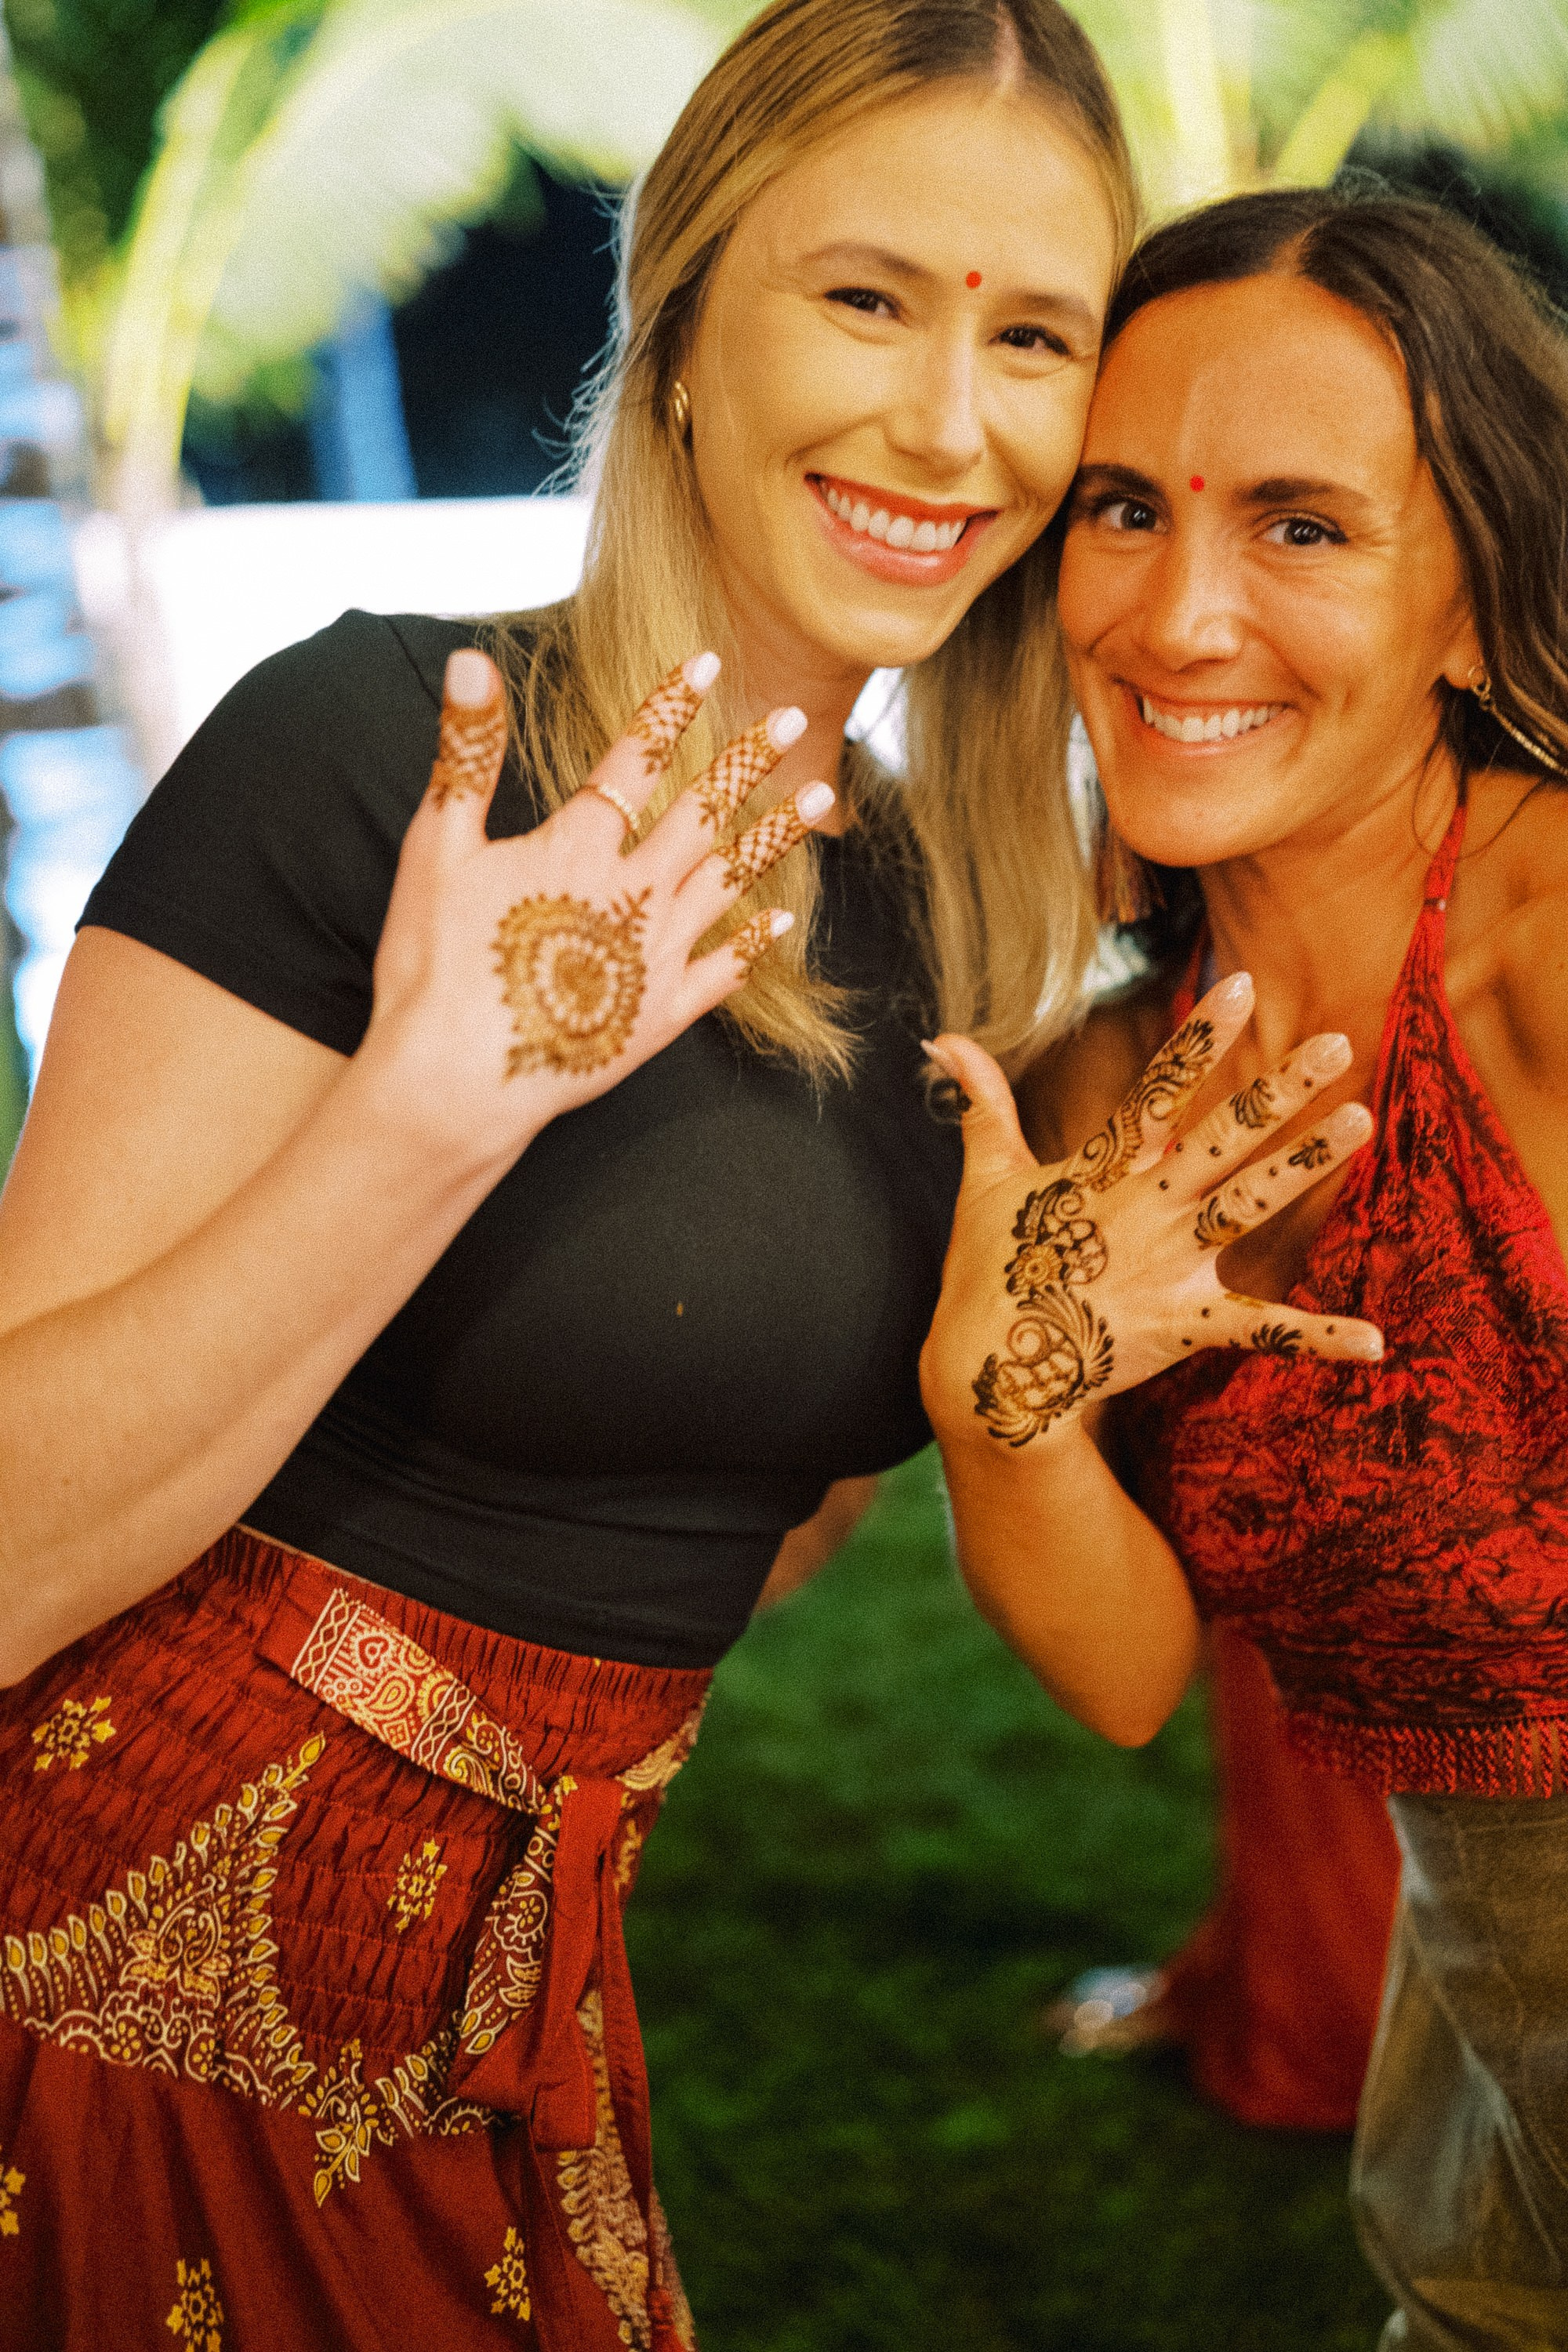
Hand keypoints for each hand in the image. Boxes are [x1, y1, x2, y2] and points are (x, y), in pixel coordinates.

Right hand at [367, 646, 830, 1168]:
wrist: (459, 1079)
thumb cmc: (436, 966)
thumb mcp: (435, 847)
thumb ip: (466, 753)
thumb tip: (472, 659)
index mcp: (576, 850)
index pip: (633, 761)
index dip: (670, 708)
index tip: (708, 662)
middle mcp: (632, 895)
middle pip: (701, 814)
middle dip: (749, 762)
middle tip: (793, 721)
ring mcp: (654, 959)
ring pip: (729, 882)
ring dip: (774, 836)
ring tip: (820, 798)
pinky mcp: (659, 1018)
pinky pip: (721, 974)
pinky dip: (752, 945)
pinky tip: (781, 922)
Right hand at [919, 973, 1383, 1450]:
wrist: (992, 1374)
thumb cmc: (988, 1271)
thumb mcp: (985, 1180)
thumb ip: (982, 1104)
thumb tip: (941, 1040)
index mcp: (1102, 1170)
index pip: (1157, 1090)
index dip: (1198, 1037)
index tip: (1242, 984)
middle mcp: (1144, 1208)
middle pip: (1221, 1138)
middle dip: (1279, 1091)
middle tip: (1336, 1044)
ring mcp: (1168, 1266)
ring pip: (1248, 1206)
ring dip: (1306, 1167)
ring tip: (1362, 1123)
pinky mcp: (1185, 1324)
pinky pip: (1262, 1330)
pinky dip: (1319, 1337)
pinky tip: (1376, 1342)